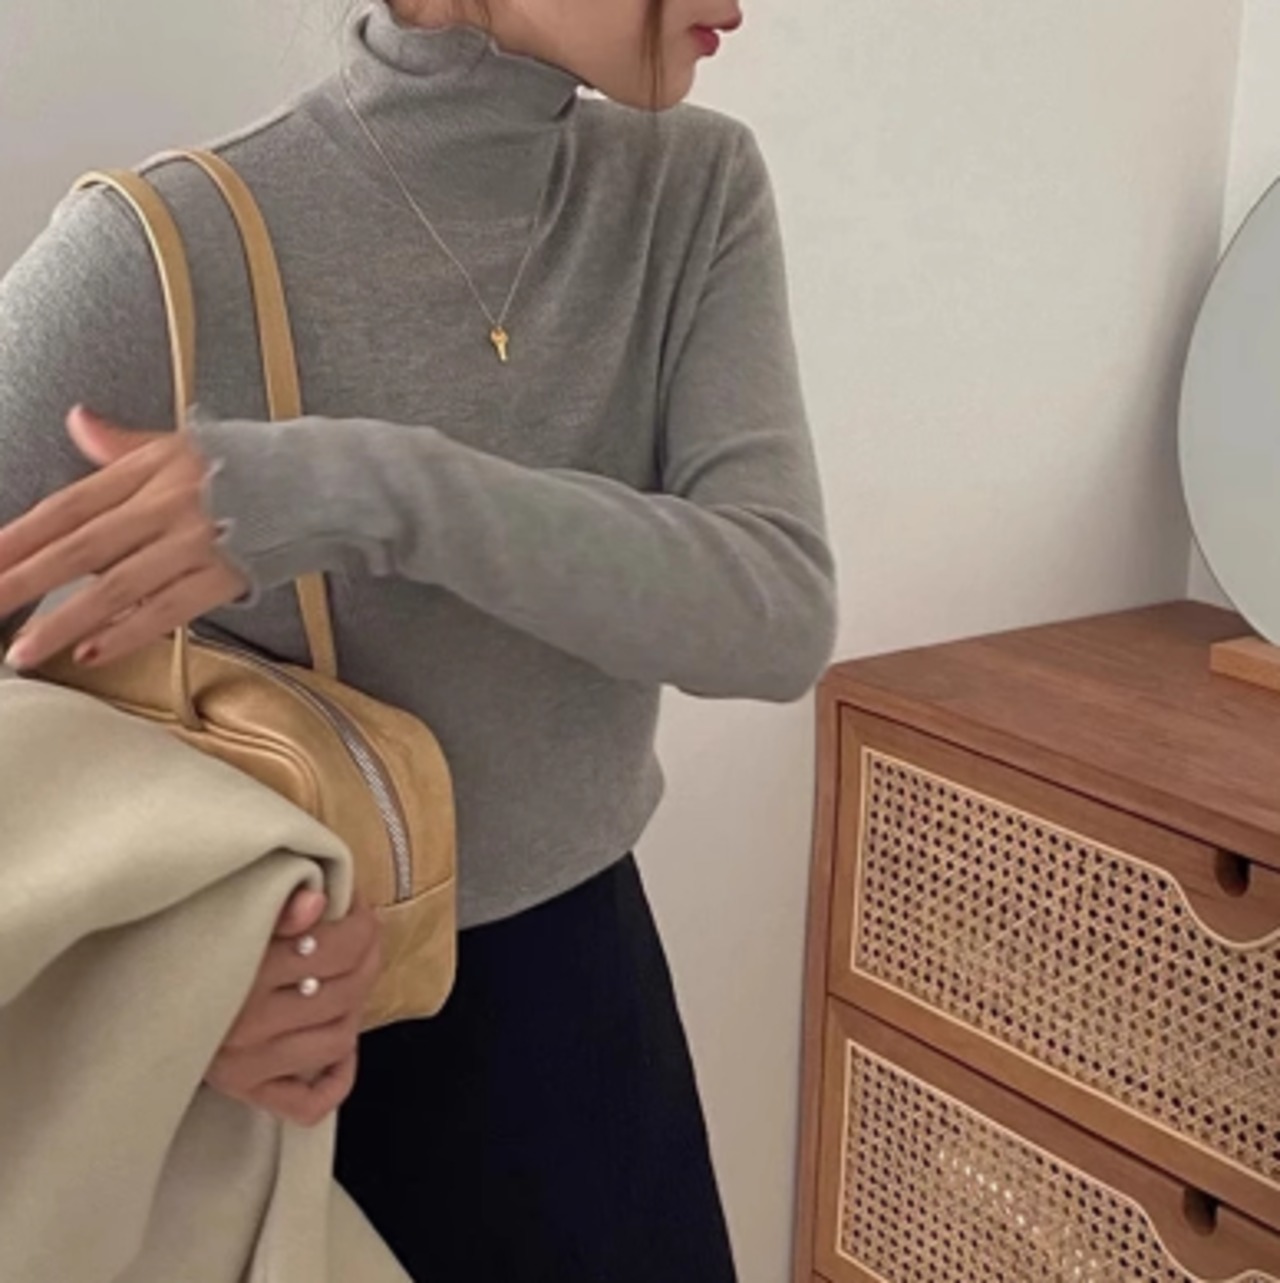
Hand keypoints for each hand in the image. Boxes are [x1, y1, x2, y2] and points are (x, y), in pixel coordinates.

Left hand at [0, 406, 248, 670]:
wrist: (323, 483)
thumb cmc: (255, 467)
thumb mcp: (183, 444)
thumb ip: (123, 444)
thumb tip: (78, 422)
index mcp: (150, 471)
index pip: (69, 506)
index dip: (20, 535)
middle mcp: (167, 506)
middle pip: (81, 548)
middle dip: (24, 580)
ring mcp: (196, 544)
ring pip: (118, 587)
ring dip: (66, 622)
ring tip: (25, 650)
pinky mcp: (225, 576)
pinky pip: (169, 610)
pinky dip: (130, 632)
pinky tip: (94, 651)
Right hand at [206, 887, 382, 1127]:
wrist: (128, 997)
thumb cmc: (189, 944)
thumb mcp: (225, 913)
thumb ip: (274, 906)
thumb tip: (317, 901)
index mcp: (240, 972)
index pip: (335, 949)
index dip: (361, 924)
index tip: (357, 907)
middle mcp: (244, 1026)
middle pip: (345, 991)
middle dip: (368, 957)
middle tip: (363, 937)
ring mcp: (246, 1066)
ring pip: (338, 1039)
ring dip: (355, 1007)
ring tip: (346, 980)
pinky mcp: (245, 1093)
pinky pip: (310, 1102)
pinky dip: (337, 1075)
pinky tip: (339, 1046)